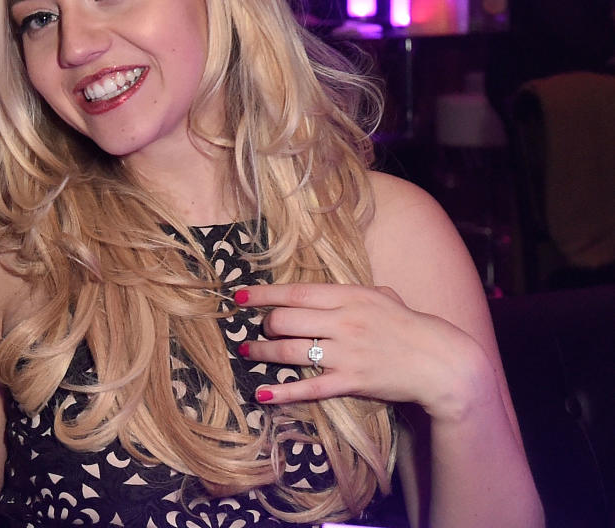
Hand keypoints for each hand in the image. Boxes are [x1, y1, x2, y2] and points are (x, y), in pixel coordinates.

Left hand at [234, 282, 495, 421]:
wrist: (440, 361)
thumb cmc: (409, 326)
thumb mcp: (383, 296)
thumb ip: (354, 291)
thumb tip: (329, 287)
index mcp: (349, 296)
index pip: (295, 292)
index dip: (263, 294)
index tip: (240, 295)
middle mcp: (344, 322)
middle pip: (286, 320)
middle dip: (265, 325)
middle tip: (259, 329)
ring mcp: (346, 353)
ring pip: (290, 351)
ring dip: (263, 352)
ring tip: (250, 351)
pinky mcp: (351, 381)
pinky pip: (308, 387)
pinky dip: (282, 391)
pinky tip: (262, 392)